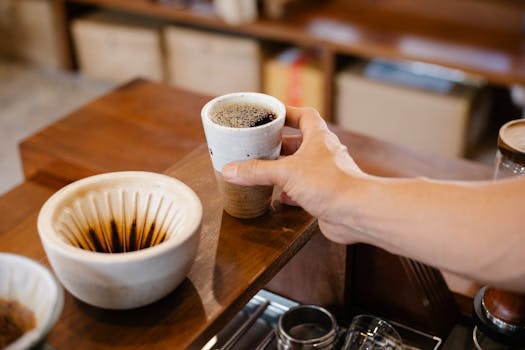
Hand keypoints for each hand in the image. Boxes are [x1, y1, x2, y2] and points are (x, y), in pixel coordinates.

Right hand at [222, 106, 367, 243]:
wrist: (356, 212)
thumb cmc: (330, 184)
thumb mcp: (286, 173)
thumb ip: (257, 171)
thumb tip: (230, 169)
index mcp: (318, 138)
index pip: (305, 115)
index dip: (288, 112)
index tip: (270, 114)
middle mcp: (325, 153)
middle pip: (300, 142)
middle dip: (280, 144)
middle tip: (260, 145)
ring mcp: (327, 174)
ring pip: (302, 166)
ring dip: (285, 168)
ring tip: (264, 169)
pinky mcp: (327, 194)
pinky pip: (306, 189)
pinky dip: (291, 191)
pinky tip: (279, 196)